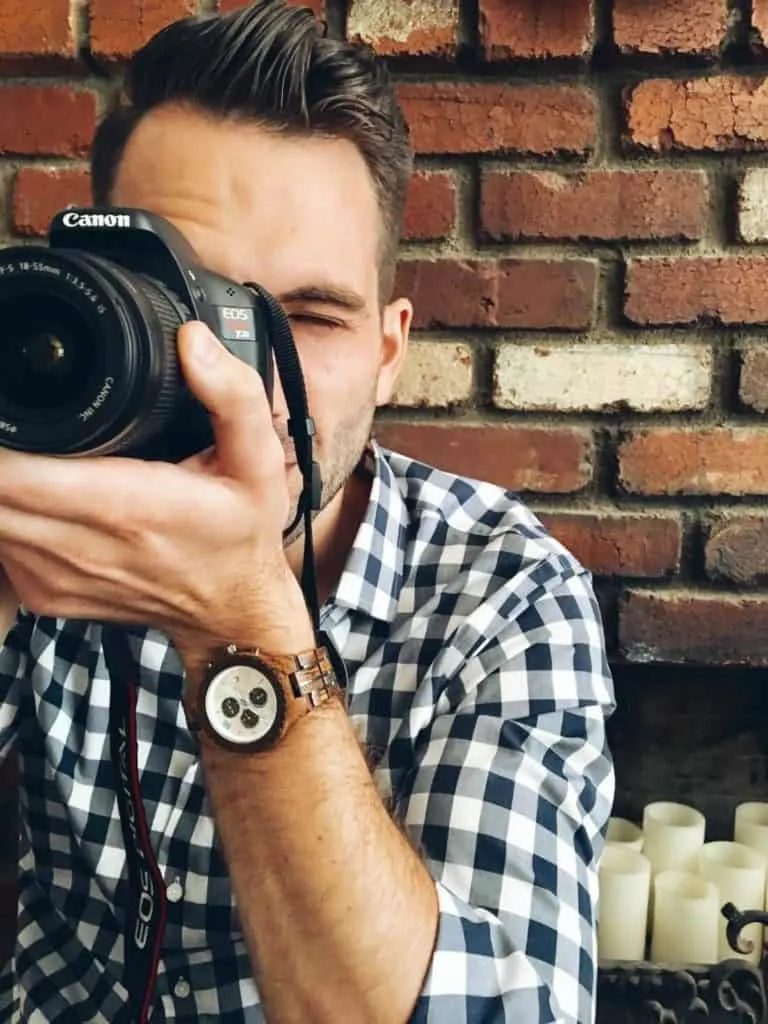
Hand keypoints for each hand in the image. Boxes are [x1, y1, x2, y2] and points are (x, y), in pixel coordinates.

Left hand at [0, 322, 312, 658]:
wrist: (232, 613)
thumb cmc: (239, 535)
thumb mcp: (258, 462)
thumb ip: (233, 396)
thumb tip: (193, 343)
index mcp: (126, 506)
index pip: (12, 472)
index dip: (0, 433)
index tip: (5, 401)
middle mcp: (80, 546)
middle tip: (12, 417)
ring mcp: (54, 576)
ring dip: (1, 482)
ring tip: (32, 451)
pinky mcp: (42, 594)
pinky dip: (5, 512)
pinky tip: (37, 493)